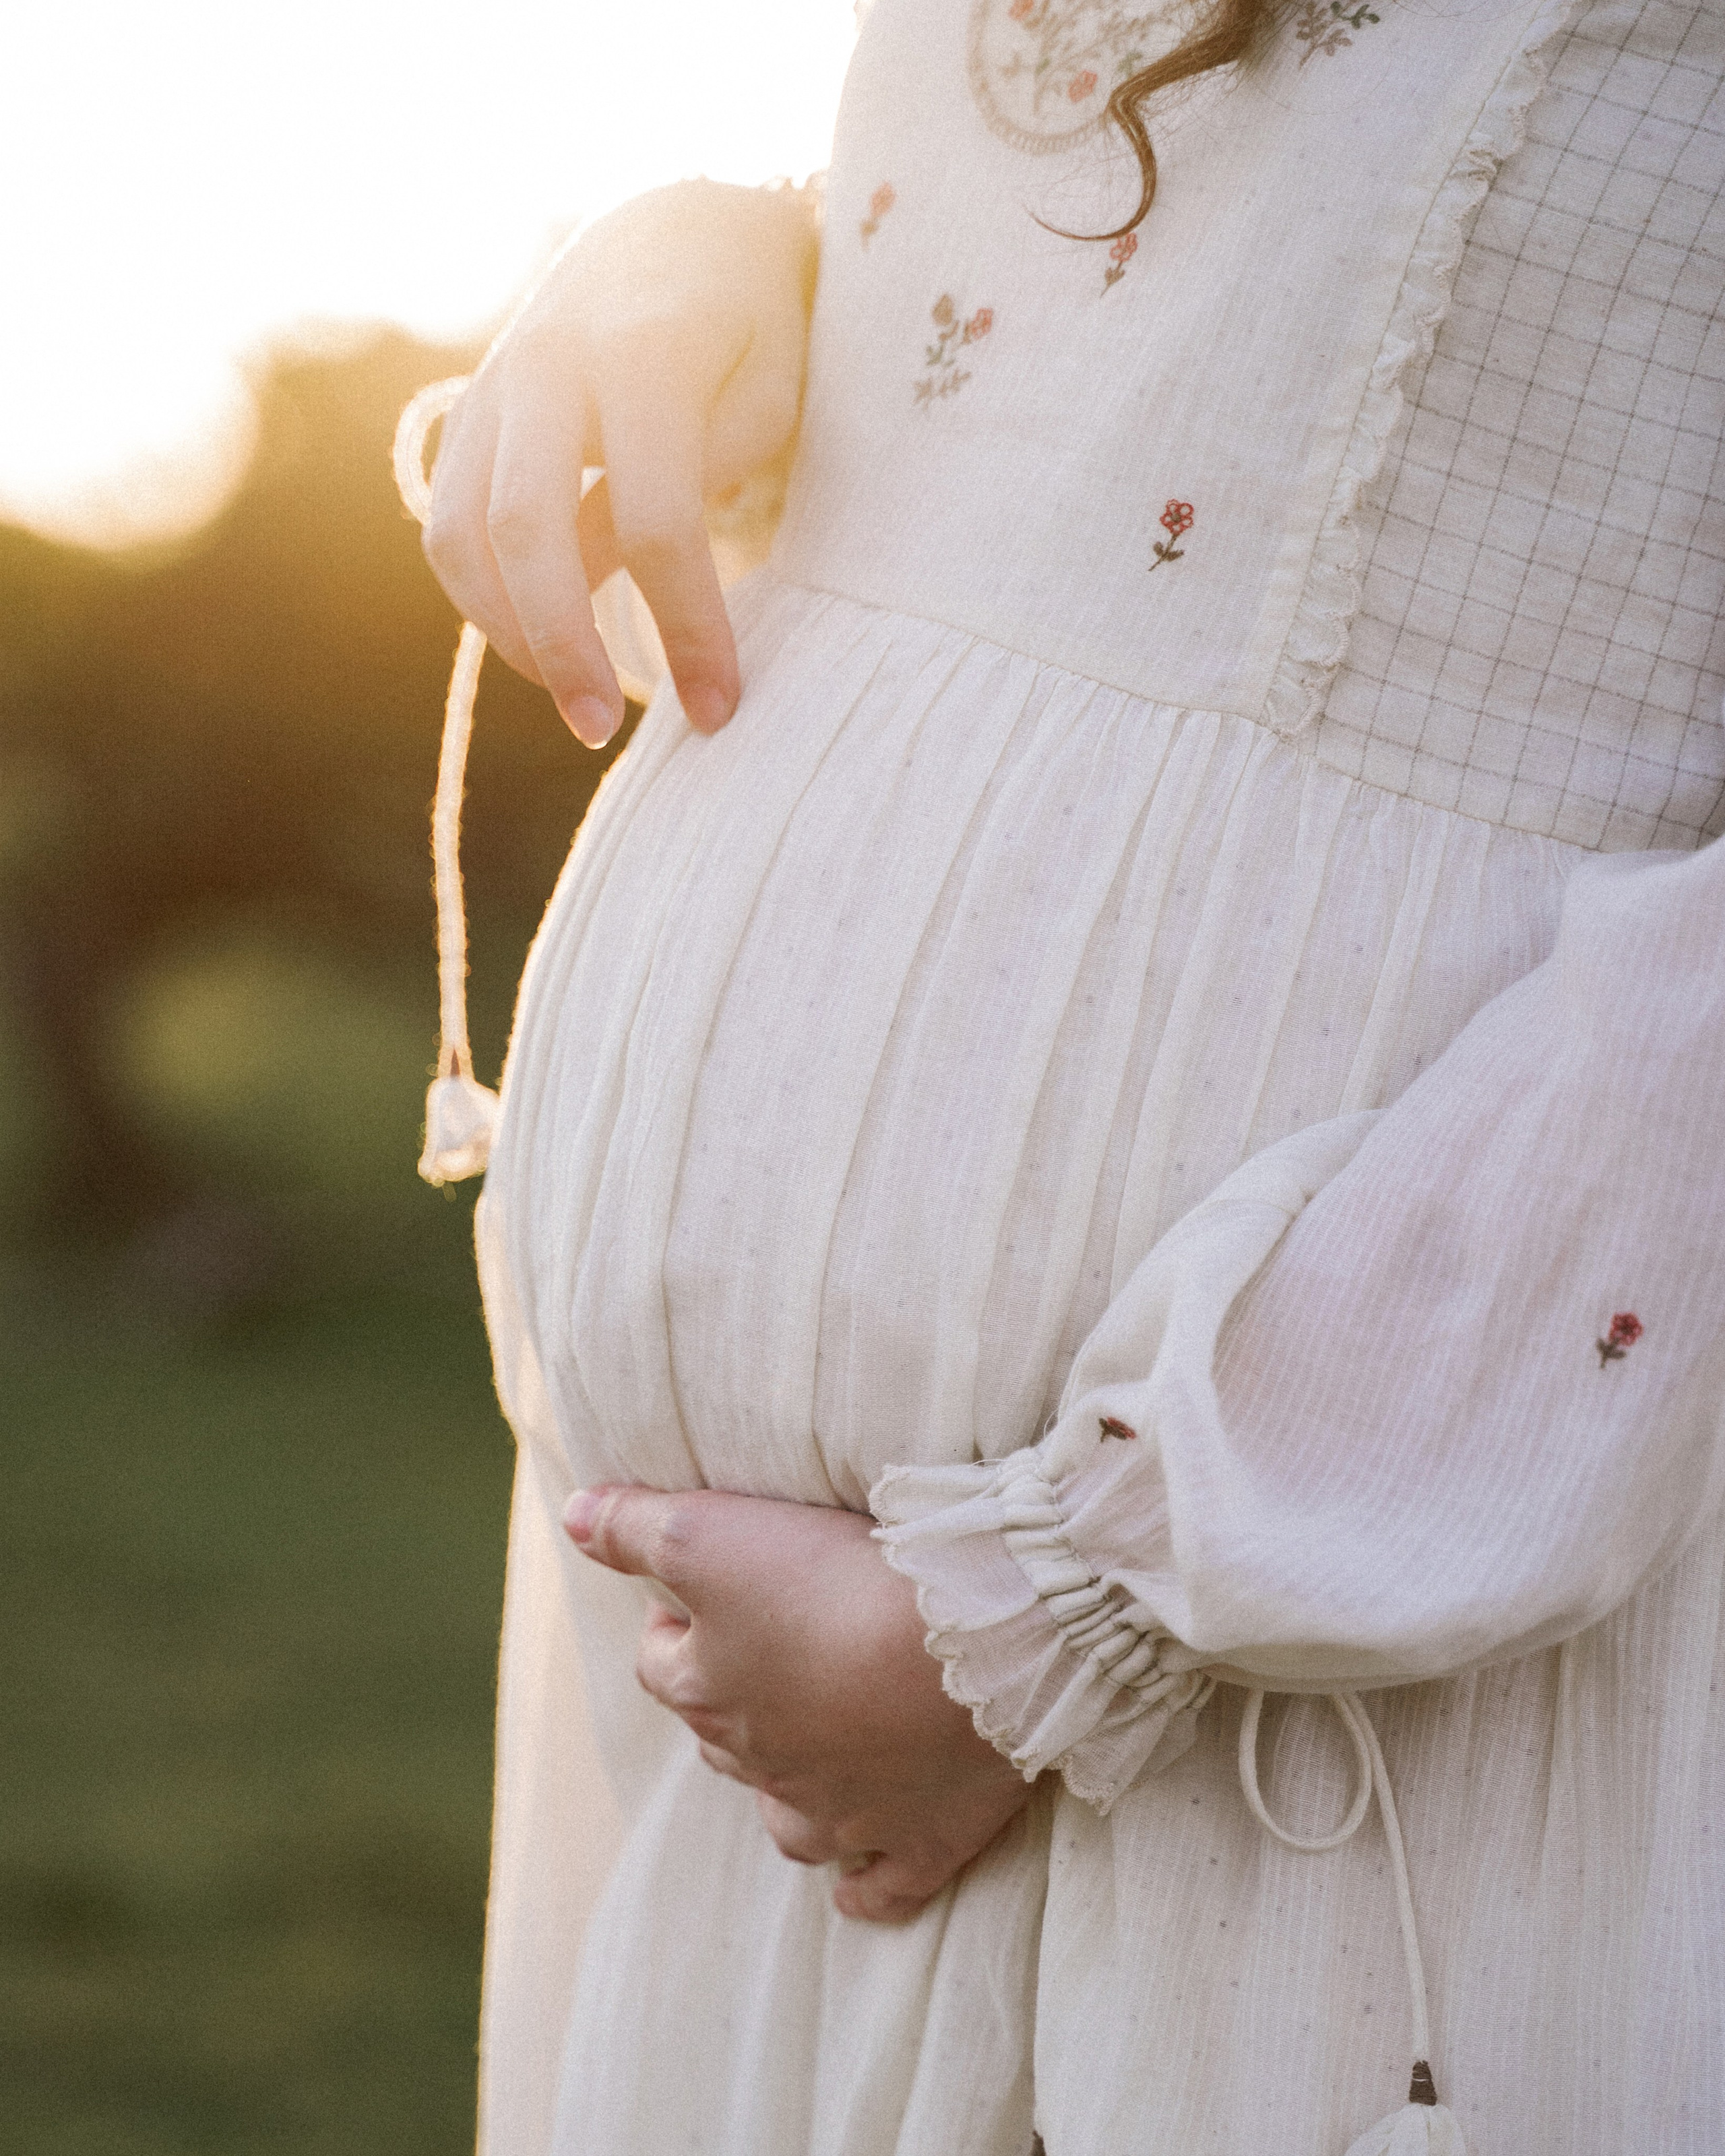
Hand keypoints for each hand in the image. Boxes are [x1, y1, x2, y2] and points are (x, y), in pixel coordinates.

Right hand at [424, 178, 816, 747]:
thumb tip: (617, 574)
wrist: (676, 233)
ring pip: (463, 537)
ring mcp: (493, 392)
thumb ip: (704, 475)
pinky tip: (542, 650)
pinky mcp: (466, 419)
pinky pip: (447, 529)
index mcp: (643, 356)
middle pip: (528, 532)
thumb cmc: (750, 327)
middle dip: (563, 647)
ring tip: (576, 703)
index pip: (656, 522)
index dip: (688, 627)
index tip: (721, 707)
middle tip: (603, 731)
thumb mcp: (769, 390)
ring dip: (510, 636)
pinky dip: (483, 603)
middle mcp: (547, 368)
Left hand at [565, 1484, 1035, 1921]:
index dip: (670, 1628)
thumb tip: (573, 1517)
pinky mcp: (921, 1842)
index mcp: (711, 1695)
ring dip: (785, 1788)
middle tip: (765, 1648)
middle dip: (732, 1696)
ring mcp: (843, 1815)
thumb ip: (632, 1527)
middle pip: (723, 1736)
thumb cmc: (832, 1583)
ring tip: (803, 1747)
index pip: (660, 1665)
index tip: (691, 1600)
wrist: (967, 1644)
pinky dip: (862, 1886)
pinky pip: (878, 1888)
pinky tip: (855, 1886)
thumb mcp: (707, 1533)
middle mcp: (764, 1766)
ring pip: (788, 1817)